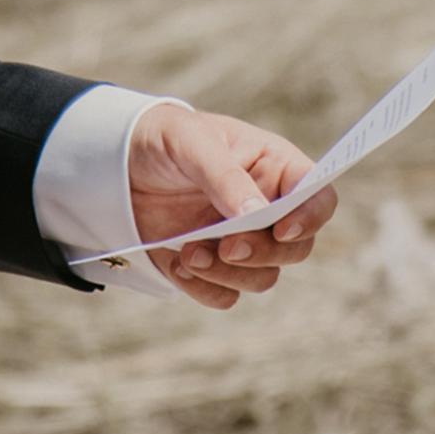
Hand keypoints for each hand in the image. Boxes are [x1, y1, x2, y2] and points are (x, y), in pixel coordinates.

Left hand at [125, 107, 338, 307]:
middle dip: (263, 253)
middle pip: (296, 248)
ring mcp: (242, 240)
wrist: (116, 166)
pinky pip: (227, 295)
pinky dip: (205, 289)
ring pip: (264, 277)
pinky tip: (177, 264)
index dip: (311, 217)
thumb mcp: (192, 141)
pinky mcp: (213, 267)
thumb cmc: (164, 138)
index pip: (317, 197)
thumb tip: (257, 215)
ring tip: (189, 253)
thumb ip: (225, 176)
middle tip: (226, 246)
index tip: (281, 229)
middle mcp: (267, 208)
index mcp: (275, 168)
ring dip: (230, 274)